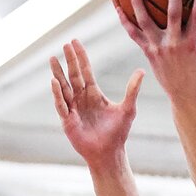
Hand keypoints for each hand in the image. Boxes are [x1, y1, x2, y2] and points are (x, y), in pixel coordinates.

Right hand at [51, 39, 142, 166]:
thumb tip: (142, 71)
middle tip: (65, 44)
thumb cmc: (118, 133)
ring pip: (64, 87)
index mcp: (94, 93)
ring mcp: (73, 109)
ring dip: (58, 73)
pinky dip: (57, 94)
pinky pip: (61, 104)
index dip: (81, 57)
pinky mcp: (68, 121)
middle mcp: (81, 99)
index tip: (75, 42)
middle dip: (69, 60)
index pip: (86, 71)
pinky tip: (54, 82)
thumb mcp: (128, 109)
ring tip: (53, 59)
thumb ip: (132, 90)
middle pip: (74, 75)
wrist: (110, 153)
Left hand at [120, 0, 195, 105]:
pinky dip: (125, 22)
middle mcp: (174, 45)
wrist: (185, 93)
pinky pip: (133, 34)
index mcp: (192, 44)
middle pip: (173, 16)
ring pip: (146, 23)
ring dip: (138, 5)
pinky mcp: (148, 51)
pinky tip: (117, 7)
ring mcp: (158, 48)